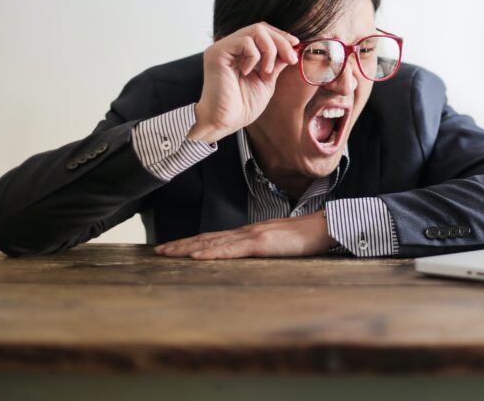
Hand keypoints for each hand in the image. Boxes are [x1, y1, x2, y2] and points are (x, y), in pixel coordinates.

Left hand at [153, 212, 337, 259]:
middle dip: (182, 244)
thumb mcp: (280, 245)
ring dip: (189, 247)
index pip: (215, 237)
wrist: (325, 227)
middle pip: (208, 237)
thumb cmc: (307, 237)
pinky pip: (232, 249)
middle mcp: (247, 231)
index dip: (193, 242)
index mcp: (250, 233)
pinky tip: (197, 256)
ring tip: (168, 253)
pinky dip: (211, 252)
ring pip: (214, 242)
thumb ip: (264, 248)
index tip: (174, 247)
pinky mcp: (262, 243)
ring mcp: (253, 236)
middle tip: (158, 250)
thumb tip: (250, 256)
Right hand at [186, 22, 299, 143]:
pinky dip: (254, 56)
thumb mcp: (266, 81)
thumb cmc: (242, 106)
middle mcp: (229, 46)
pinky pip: (245, 42)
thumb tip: (291, 48)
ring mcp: (222, 48)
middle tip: (290, 59)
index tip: (295, 45)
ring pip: (255, 30)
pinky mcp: (217, 53)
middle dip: (280, 41)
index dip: (280, 35)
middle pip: (261, 28)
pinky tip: (248, 72)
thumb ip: (275, 63)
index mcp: (239, 52)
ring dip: (270, 50)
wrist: (224, 122)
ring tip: (266, 72)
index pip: (262, 32)